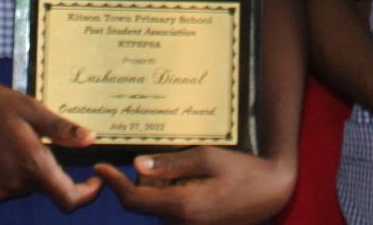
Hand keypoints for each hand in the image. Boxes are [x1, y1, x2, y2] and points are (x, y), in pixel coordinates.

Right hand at [0, 78, 100, 207]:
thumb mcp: (30, 108)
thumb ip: (61, 130)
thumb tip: (91, 141)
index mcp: (31, 164)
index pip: (68, 199)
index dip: (87, 195)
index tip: (94, 179)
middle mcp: (15, 185)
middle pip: (47, 188)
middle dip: (51, 168)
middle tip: (40, 140)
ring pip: (27, 188)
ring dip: (30, 171)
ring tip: (14, 140)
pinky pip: (8, 189)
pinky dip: (11, 175)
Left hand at [92, 147, 293, 223]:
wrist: (273, 192)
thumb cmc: (244, 171)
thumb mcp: (209, 158)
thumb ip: (172, 164)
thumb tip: (137, 166)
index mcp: (182, 205)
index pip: (135, 199)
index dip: (114, 184)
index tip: (99, 167)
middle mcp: (181, 223)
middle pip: (145, 201)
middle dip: (146, 179)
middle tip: (159, 155)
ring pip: (159, 205)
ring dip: (162, 186)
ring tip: (188, 166)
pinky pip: (173, 210)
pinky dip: (174, 193)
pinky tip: (195, 177)